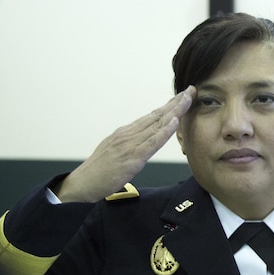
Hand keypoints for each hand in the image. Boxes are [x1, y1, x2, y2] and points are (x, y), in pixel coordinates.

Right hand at [55, 87, 194, 202]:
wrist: (82, 184)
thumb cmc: (99, 171)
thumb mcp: (116, 151)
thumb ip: (131, 143)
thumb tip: (144, 139)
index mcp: (126, 133)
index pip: (151, 116)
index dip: (168, 106)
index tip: (182, 96)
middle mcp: (129, 134)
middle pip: (156, 115)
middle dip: (175, 103)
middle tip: (191, 90)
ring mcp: (130, 144)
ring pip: (156, 124)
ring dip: (174, 111)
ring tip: (187, 99)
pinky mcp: (132, 157)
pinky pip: (151, 143)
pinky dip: (164, 131)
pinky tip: (174, 122)